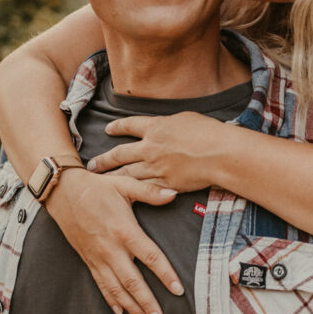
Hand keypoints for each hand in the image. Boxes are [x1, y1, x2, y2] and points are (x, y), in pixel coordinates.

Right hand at [45, 168, 179, 313]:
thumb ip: (151, 192)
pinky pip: (101, 284)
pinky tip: (120, 312)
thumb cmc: (97, 187)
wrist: (63, 192)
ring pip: (116, 288)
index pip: (150, 257)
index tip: (178, 290)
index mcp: (124, 230)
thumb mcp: (125, 184)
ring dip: (131, 306)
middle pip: (132, 281)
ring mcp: (98, 256)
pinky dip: (111, 300)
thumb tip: (174, 194)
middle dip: (147, 302)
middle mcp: (111, 248)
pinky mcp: (88, 259)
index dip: (165, 275)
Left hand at [87, 112, 226, 190]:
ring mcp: (156, 167)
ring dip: (112, 178)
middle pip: (120, 154)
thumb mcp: (186, 118)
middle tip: (92, 166)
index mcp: (156, 127)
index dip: (117, 127)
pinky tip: (125, 195)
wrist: (220, 153)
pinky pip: (144, 188)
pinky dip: (133, 192)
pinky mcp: (165, 184)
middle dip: (104, 160)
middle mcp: (150, 148)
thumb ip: (170, 124)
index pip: (130, 125)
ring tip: (102, 182)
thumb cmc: (209, 132)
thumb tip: (165, 126)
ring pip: (127, 174)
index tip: (108, 130)